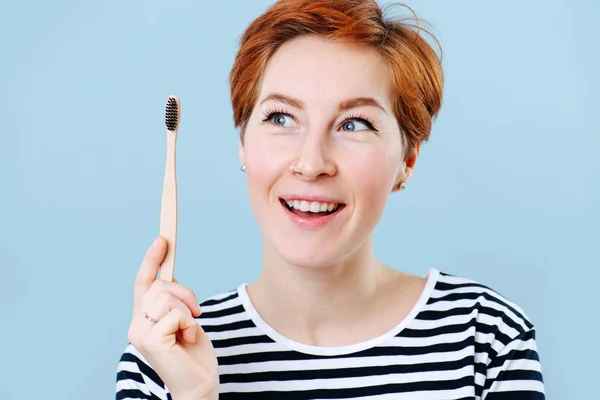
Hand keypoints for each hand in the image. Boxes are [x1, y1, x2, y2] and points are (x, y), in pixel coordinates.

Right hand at [127, 237, 218, 399]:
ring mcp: (140, 334)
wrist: (199, 385)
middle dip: (184, 292)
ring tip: (189, 331)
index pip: (144, 283)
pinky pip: (176, 313)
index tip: (163, 238)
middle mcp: (136, 325)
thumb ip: (172, 302)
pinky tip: (188, 340)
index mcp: (143, 319)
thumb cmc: (194, 354)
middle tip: (197, 312)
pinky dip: (190, 323)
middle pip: (160, 285)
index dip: (152, 259)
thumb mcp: (183, 319)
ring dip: (188, 311)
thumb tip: (170, 275)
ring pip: (167, 296)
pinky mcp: (151, 340)